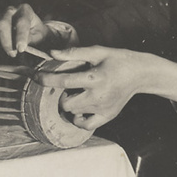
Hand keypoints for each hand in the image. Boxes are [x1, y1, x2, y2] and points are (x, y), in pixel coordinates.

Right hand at [0, 3, 51, 56]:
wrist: (30, 28)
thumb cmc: (36, 32)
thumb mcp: (38, 35)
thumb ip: (30, 39)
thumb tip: (19, 45)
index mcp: (25, 10)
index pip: (21, 22)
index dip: (20, 36)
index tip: (21, 49)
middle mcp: (10, 10)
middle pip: (3, 23)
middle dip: (6, 42)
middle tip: (12, 53)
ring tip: (4, 48)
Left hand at [35, 46, 176, 130]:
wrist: (141, 73)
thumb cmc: (118, 59)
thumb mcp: (98, 52)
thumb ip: (74, 53)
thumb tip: (52, 53)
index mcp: (94, 78)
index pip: (63, 81)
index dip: (45, 79)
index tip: (36, 77)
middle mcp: (98, 96)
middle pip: (66, 103)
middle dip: (60, 95)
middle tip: (64, 86)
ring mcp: (103, 108)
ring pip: (74, 113)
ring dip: (69, 105)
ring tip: (76, 93)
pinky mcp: (108, 116)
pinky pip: (86, 124)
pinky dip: (79, 118)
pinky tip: (81, 108)